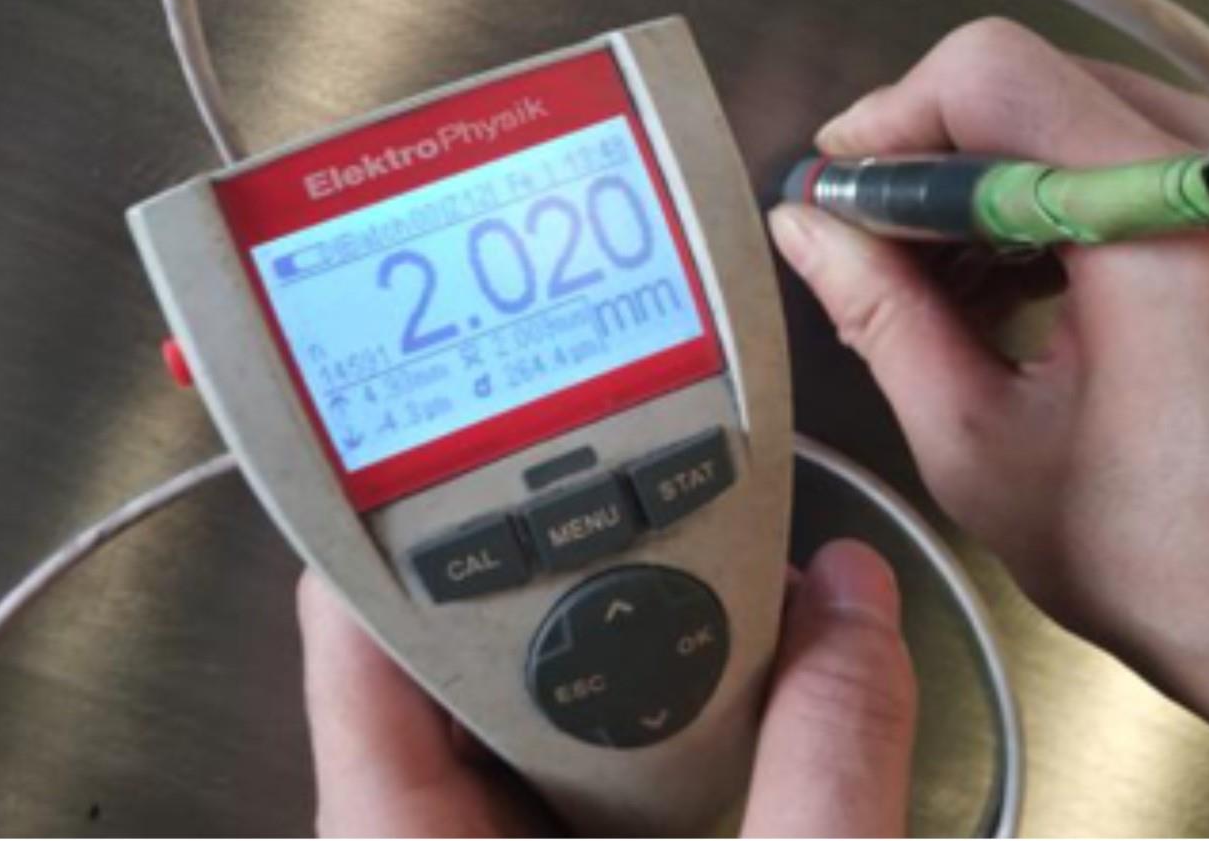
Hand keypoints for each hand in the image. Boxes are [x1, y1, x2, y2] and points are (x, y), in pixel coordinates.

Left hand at [300, 540, 916, 836]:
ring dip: (615, 649)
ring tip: (699, 576)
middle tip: (644, 488)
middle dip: (557, 571)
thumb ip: (823, 768)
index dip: (413, 515)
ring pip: (523, 719)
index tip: (495, 429)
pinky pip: (574, 779)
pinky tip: (723, 698)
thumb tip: (854, 605)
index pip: (354, 641)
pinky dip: (647, 727)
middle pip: (450, 658)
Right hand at [768, 18, 1208, 775]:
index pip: (996, 79)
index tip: (839, 178)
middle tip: (869, 234)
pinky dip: (1063, 196)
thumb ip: (881, 314)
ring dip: (995, 179)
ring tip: (941, 275)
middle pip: (1043, 84)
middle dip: (934, 156)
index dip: (891, 120)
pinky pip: (1146, 152)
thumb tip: (809, 227)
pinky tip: (1019, 274)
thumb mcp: (979, 445)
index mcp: (1175, 238)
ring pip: (1088, 112)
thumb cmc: (1176, 569)